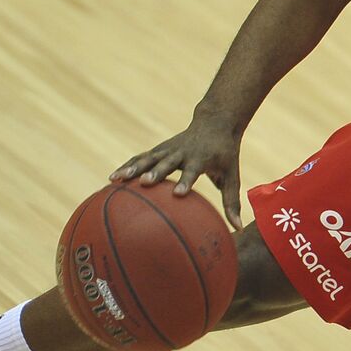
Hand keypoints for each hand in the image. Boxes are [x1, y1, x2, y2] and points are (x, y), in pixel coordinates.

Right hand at [110, 116, 244, 228]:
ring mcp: (168, 149)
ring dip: (133, 168)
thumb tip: (238, 227)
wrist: (215, 122)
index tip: (179, 193)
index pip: (194, 170)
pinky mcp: (159, 149)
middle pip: (167, 162)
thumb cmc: (225, 154)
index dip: (186, 180)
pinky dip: (127, 166)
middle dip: (156, 172)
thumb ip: (232, 201)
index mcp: (202, 158)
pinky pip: (141, 158)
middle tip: (146, 183)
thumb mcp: (232, 175)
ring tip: (116, 180)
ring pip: (148, 158)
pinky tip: (112, 178)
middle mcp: (183, 152)